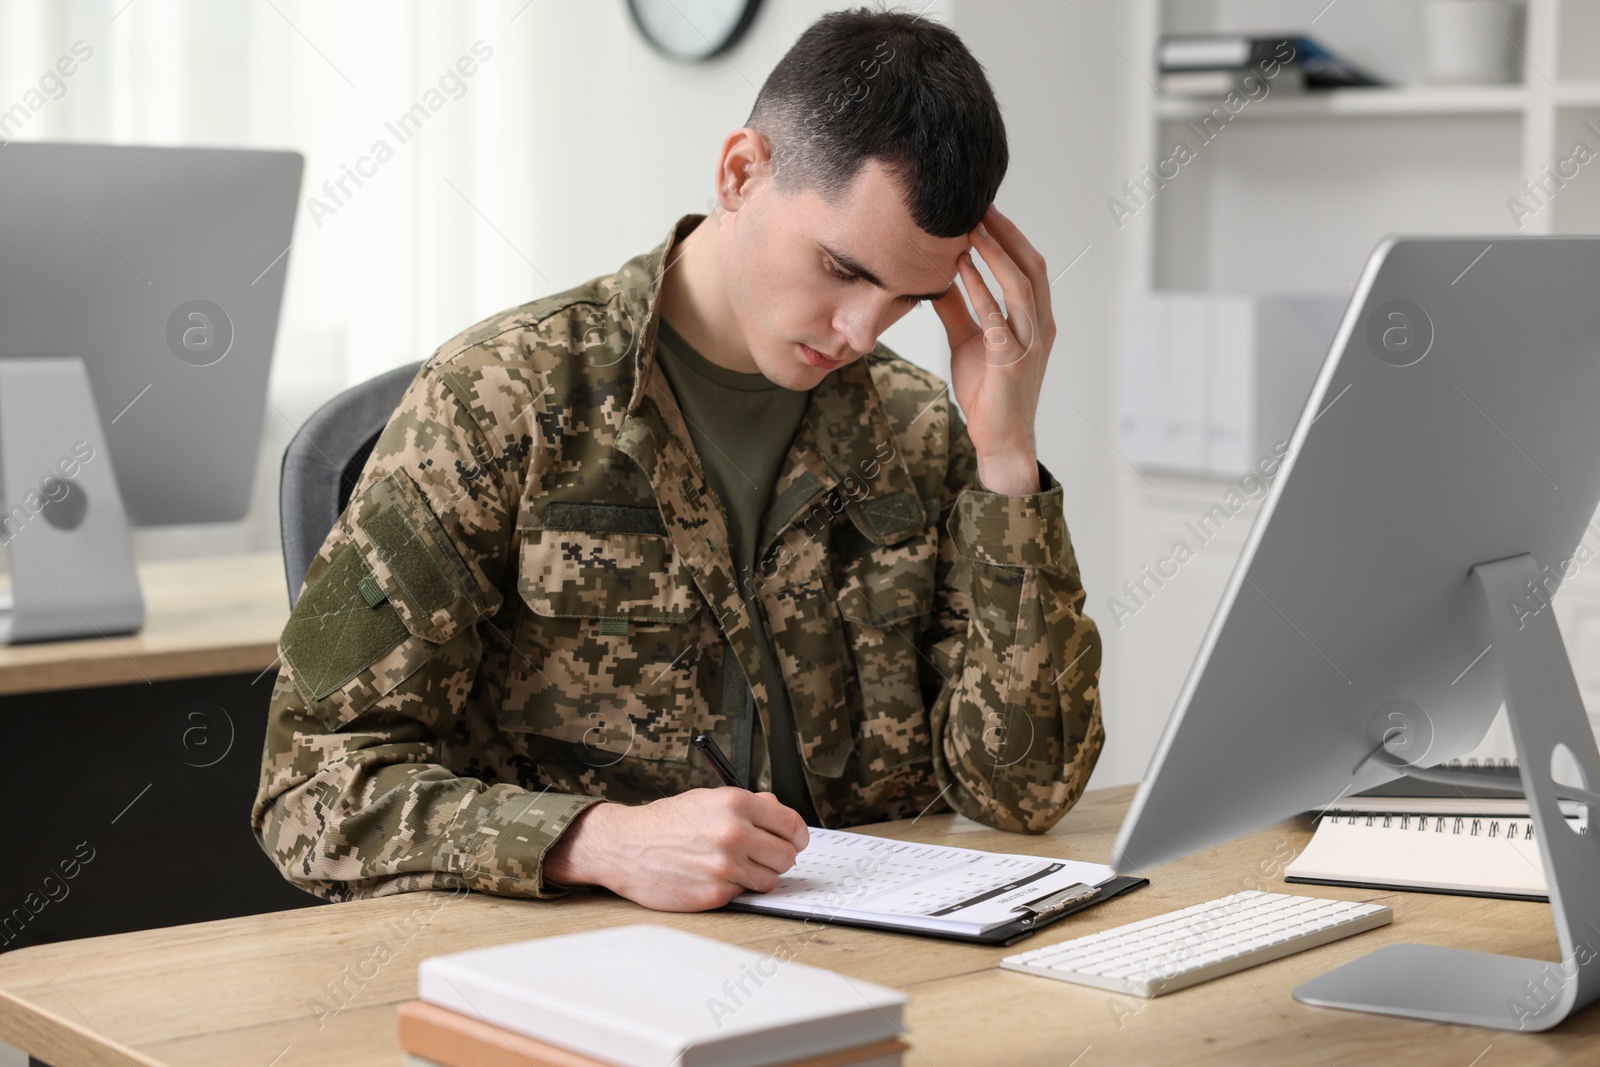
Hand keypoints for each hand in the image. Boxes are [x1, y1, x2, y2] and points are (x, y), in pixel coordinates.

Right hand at [543, 789, 809, 911]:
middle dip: (777, 857)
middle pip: (787, 856)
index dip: (795, 836)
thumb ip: (750, 805)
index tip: (793, 841)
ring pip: (770, 880)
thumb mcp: (709, 799)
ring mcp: (725, 867)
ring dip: (757, 876)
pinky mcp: (715, 894)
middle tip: (761, 856)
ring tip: (732, 866)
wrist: (624, 846)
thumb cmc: (666, 822)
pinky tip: (712, 877)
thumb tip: (782, 815)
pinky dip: (733, 889)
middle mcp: (734, 833)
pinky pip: (743, 895)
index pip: (792, 825)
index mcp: (736, 804)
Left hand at [930, 204, 1054, 494]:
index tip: (984, 210)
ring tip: (971, 229)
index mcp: (1036, 319)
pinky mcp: (1012, 362)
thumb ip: (958, 310)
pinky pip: (996, 318)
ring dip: (995, 254)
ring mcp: (1030, 344)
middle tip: (980, 206)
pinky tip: (959, 271)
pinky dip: (979, 290)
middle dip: (1006, 233)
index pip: (1029, 266)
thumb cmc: (987, 393)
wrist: (1000, 439)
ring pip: (1020, 286)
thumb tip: (934, 279)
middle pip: (1031, 266)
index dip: (1009, 236)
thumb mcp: (968, 342)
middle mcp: (1040, 326)